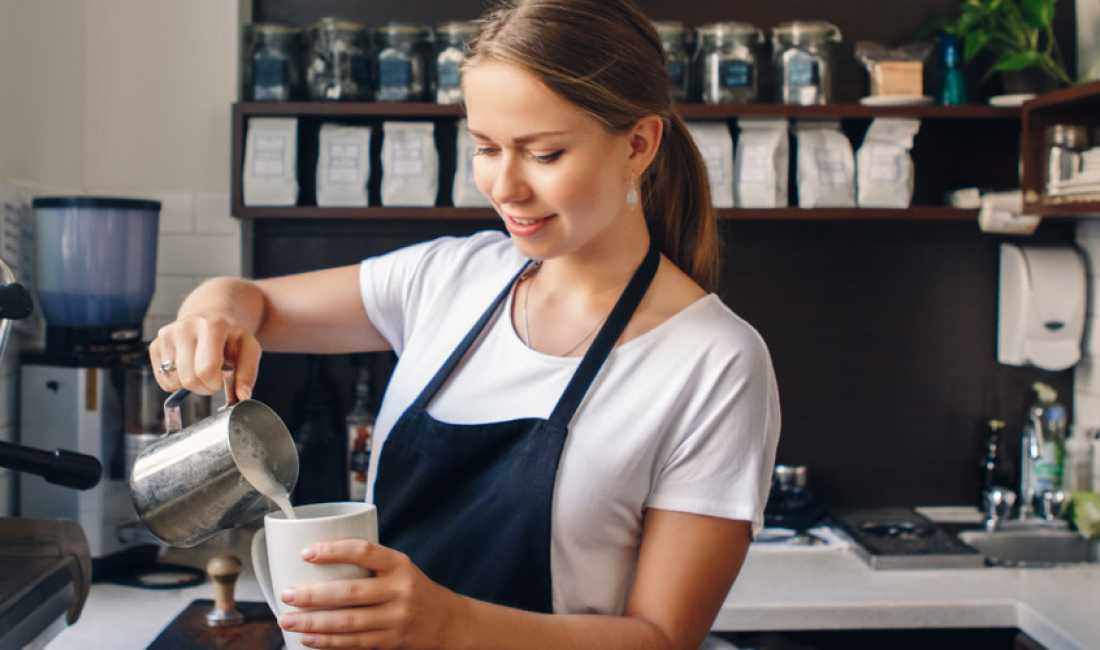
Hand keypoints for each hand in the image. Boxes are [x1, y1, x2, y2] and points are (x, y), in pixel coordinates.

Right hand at [148, 315, 260, 401]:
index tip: (222, 380)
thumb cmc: (230, 335)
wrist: (210, 315)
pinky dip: (177, 382)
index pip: (206, 369)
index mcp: (212, 326)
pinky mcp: (155, 344)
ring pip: (174, 381)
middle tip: (213, 378)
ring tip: (201, 370)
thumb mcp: (248, 349)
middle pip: (189, 378)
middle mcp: (185, 327)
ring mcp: (167, 335)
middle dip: (204, 387)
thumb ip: (247, 373)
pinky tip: (188, 368)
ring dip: (190, 385)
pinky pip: (163, 380)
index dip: (215, 383)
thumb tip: (242, 396)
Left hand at [278, 540, 463, 648]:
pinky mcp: (391, 642)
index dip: (334, 551)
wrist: (448, 622)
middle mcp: (400, 591)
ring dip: (313, 623)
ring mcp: (396, 619)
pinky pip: (354, 643)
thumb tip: (316, 563)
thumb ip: (370, 566)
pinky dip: (327, 642)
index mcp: (399, 565)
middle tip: (287, 595)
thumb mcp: (401, 569)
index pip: (364, 552)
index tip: (306, 552)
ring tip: (288, 620)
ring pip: (348, 623)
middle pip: (350, 593)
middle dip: (313, 595)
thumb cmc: (414, 590)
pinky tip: (308, 638)